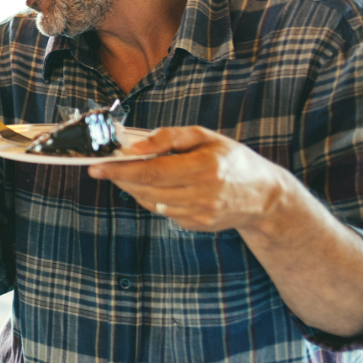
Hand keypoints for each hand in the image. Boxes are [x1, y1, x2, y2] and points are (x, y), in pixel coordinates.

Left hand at [88, 127, 287, 232]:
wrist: (265, 196)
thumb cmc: (233, 160)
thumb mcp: (205, 137)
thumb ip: (169, 138)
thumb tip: (135, 146)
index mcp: (205, 168)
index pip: (152, 171)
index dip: (120, 170)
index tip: (97, 166)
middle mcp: (202, 194)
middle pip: (146, 188)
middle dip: (119, 178)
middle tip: (102, 167)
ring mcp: (200, 214)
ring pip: (150, 202)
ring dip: (132, 187)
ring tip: (126, 173)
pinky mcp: (197, 225)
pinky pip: (162, 211)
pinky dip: (151, 198)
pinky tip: (154, 186)